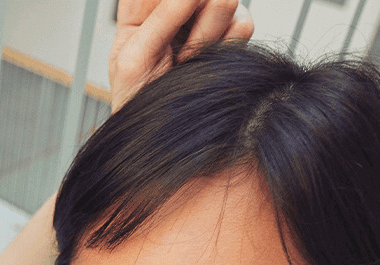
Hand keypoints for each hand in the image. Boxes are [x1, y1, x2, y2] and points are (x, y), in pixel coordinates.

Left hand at [108, 0, 254, 104]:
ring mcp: (205, 19)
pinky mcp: (231, 36)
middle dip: (189, 11)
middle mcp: (175, 8)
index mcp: (141, 9)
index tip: (180, 8)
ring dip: (205, 33)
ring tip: (185, 60)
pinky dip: (224, 47)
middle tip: (178, 45)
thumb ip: (163, 17)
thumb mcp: (136, 57)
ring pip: (223, 2)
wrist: (166, 136)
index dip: (172, 2)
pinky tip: (204, 62)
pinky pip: (243, 24)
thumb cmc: (140, 99)